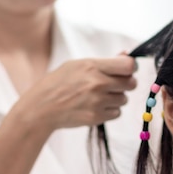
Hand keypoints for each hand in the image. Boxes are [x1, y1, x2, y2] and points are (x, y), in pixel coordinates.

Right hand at [15, 55, 137, 131]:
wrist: (41, 108)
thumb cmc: (57, 84)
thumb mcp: (77, 65)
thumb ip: (104, 62)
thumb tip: (126, 56)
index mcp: (92, 66)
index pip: (128, 66)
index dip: (132, 68)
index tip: (128, 70)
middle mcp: (97, 83)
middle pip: (131, 83)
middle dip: (126, 83)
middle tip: (115, 84)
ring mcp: (97, 101)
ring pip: (124, 99)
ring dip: (116, 98)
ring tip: (99, 96)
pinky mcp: (96, 117)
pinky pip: (117, 113)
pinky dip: (110, 110)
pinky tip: (96, 106)